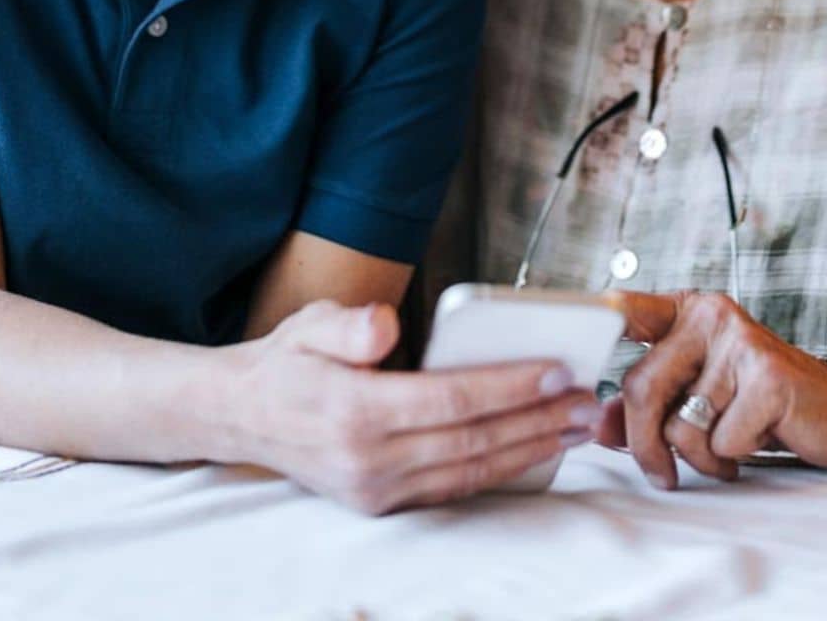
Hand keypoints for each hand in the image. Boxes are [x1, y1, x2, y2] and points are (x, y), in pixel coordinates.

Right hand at [229, 299, 603, 514]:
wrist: (239, 416)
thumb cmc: (287, 361)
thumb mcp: (309, 323)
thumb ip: (349, 324)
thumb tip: (387, 325)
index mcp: (354, 411)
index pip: (450, 400)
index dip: (508, 387)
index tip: (558, 372)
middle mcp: (367, 459)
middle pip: (471, 440)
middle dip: (536, 421)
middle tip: (587, 401)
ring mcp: (374, 489)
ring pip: (469, 471)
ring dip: (529, 449)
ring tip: (574, 427)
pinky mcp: (379, 503)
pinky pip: (452, 488)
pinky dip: (498, 470)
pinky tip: (532, 449)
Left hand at [603, 291, 826, 488]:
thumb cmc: (755, 406)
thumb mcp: (693, 401)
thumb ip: (642, 408)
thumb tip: (594, 424)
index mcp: (685, 312)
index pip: (627, 308)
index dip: (592, 321)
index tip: (565, 336)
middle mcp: (710, 315)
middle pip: (641, 387)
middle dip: (644, 444)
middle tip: (660, 472)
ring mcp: (741, 340)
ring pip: (680, 422)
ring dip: (699, 455)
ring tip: (726, 447)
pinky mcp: (769, 375)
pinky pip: (721, 438)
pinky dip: (732, 456)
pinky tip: (755, 440)